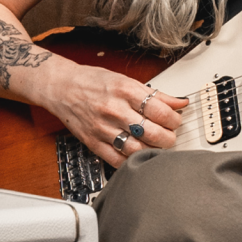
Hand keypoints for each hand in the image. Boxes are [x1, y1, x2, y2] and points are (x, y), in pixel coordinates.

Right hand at [43, 57, 188, 168]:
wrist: (62, 88)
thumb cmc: (93, 82)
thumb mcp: (126, 80)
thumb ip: (155, 94)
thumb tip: (180, 103)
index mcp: (125, 91)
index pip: (160, 111)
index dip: (174, 120)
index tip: (176, 121)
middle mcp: (115, 110)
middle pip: (153, 133)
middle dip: (168, 138)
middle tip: (169, 136)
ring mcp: (103, 129)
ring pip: (138, 150)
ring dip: (153, 151)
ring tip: (155, 145)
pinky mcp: (94, 143)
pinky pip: (118, 160)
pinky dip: (132, 161)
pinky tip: (138, 154)